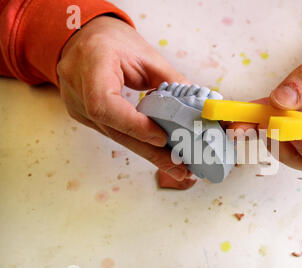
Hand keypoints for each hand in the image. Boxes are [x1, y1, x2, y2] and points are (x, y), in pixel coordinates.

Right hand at [57, 16, 188, 180]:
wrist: (83, 37)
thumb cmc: (113, 40)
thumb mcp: (145, 54)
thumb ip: (170, 80)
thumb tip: (198, 107)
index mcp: (90, 65)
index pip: (104, 104)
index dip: (133, 124)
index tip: (162, 137)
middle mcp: (77, 90)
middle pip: (114, 130)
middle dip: (151, 152)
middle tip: (181, 169)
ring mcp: (77, 106)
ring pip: (116, 136)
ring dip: (148, 152)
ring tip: (178, 167)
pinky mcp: (85, 116)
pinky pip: (114, 132)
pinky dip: (138, 142)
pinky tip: (160, 154)